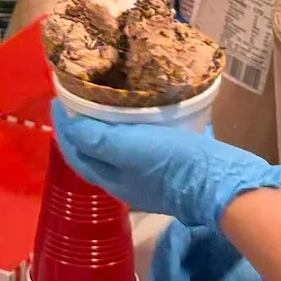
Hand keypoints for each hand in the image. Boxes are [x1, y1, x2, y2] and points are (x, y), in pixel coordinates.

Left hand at [50, 101, 280, 227]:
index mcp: (112, 180)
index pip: (77, 153)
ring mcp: (151, 178)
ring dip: (108, 129)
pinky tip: (142, 116)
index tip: (59, 98)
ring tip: (106, 103)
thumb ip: (98, 140)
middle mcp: (127, 183)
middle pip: (96, 153)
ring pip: (119, 151)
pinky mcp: (172, 170)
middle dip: (84, 128)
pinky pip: (142, 147)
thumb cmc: (173, 163)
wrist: (221, 182)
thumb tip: (70, 126)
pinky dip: (133, 130)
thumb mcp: (130, 147)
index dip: (65, 128)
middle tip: (79, 98)